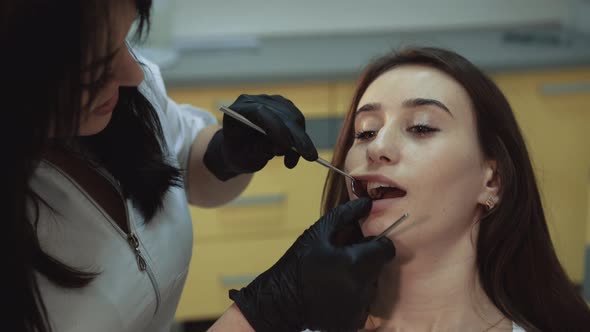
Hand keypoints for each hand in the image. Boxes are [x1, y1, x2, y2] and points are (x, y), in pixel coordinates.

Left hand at [203, 94, 317, 180]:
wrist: (239, 151)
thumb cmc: (238, 155)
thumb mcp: (243, 159)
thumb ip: (258, 151)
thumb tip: (280, 147)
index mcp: (238, 110)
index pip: (261, 111)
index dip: (277, 127)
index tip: (289, 146)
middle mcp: (255, 101)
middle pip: (282, 114)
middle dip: (297, 137)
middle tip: (310, 157)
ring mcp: (271, 102)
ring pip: (294, 118)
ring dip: (299, 141)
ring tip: (290, 162)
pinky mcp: (284, 107)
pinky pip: (298, 122)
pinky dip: (301, 140)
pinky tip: (292, 156)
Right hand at [229, 197, 395, 331]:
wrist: (278, 302)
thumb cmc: (297, 264)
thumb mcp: (317, 233)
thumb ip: (345, 216)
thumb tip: (367, 202)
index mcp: (356, 263)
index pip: (387, 250)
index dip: (377, 244)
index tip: (362, 245)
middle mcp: (361, 287)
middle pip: (378, 268)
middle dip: (366, 262)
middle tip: (341, 261)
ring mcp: (358, 308)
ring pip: (372, 287)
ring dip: (360, 281)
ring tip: (335, 278)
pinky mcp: (352, 323)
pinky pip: (362, 306)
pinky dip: (353, 299)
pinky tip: (333, 294)